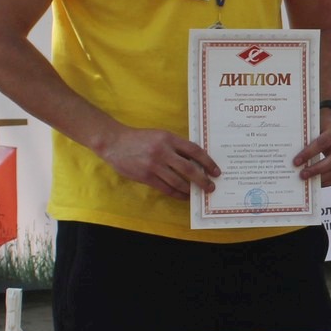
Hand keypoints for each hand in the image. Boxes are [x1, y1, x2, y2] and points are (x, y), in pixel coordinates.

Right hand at [93, 123, 219, 198]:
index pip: (194, 151)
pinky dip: (177, 193)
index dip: (208, 162)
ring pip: (178, 181)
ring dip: (190, 189)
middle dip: (203, 180)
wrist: (115, 143)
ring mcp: (154, 165)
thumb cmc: (140, 139)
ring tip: (197, 193)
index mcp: (169, 138)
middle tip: (211, 187)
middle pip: (189, 169)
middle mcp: (162, 151)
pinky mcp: (146, 176)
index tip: (216, 171)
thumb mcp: (161, 135)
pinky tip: (184, 195)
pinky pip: (166, 188)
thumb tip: (196, 162)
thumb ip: (176, 146)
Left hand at [295, 110, 330, 186]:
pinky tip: (314, 182)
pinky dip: (325, 182)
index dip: (309, 153)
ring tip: (306, 180)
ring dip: (320, 178)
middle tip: (302, 175)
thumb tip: (289, 153)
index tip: (296, 161)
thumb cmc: (321, 127)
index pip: (322, 143)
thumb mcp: (314, 127)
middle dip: (316, 169)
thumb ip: (306, 137)